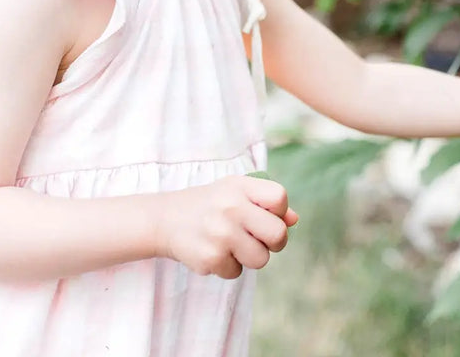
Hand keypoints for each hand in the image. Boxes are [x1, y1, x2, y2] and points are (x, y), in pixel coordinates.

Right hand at [154, 175, 298, 278]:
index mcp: (239, 186)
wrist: (165, 219)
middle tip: (257, 238)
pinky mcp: (211, 258)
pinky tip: (213, 251)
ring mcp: (221, 234)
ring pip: (261, 259)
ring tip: (231, 244)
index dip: (279, 212)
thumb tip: (294, 220)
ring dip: (249, 256)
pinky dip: (228, 266)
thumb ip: (265, 203)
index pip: (280, 199)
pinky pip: (237, 272)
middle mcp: (231, 207)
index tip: (265, 215)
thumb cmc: (209, 204)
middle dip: (273, 242)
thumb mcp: (234, 192)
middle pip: (278, 235)